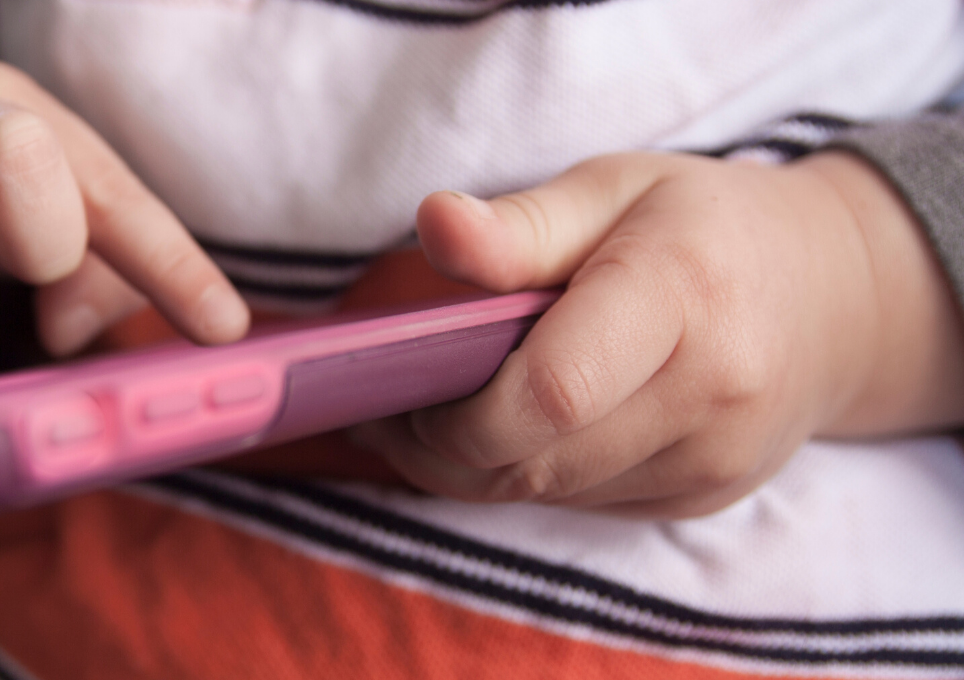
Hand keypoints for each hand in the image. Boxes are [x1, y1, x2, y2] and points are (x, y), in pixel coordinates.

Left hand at [356, 151, 963, 517]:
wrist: (834, 295)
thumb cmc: (700, 226)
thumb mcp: (612, 189)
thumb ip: (519, 226)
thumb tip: (433, 225)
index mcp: (681, 295)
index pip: (550, 391)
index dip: (455, 408)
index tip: (398, 384)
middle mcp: (711, 392)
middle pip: (535, 460)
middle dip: (440, 448)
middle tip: (384, 408)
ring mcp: (714, 459)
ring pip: (548, 494)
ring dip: (470, 469)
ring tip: (420, 418)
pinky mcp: (704, 497)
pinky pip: (582, 504)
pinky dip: (525, 476)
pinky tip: (497, 434)